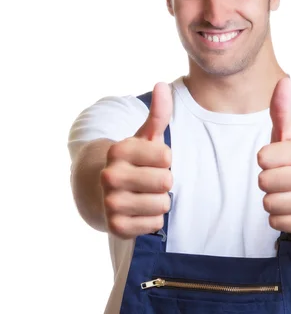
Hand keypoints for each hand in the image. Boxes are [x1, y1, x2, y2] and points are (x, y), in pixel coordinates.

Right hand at [100, 82, 172, 238]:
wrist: (102, 192)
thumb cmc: (134, 162)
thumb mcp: (146, 137)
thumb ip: (158, 113)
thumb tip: (161, 86)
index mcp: (119, 150)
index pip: (166, 156)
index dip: (165, 160)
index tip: (151, 161)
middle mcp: (110, 175)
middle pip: (166, 181)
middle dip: (164, 182)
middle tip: (149, 181)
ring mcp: (111, 202)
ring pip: (162, 204)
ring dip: (159, 202)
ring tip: (144, 196)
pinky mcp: (116, 227)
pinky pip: (155, 224)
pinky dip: (152, 220)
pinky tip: (139, 212)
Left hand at [257, 77, 290, 234]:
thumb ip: (281, 110)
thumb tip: (283, 80)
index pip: (262, 158)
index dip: (267, 160)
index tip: (281, 161)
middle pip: (263, 182)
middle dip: (269, 182)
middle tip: (285, 180)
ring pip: (268, 204)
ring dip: (274, 201)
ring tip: (290, 194)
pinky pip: (275, 223)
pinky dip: (280, 218)